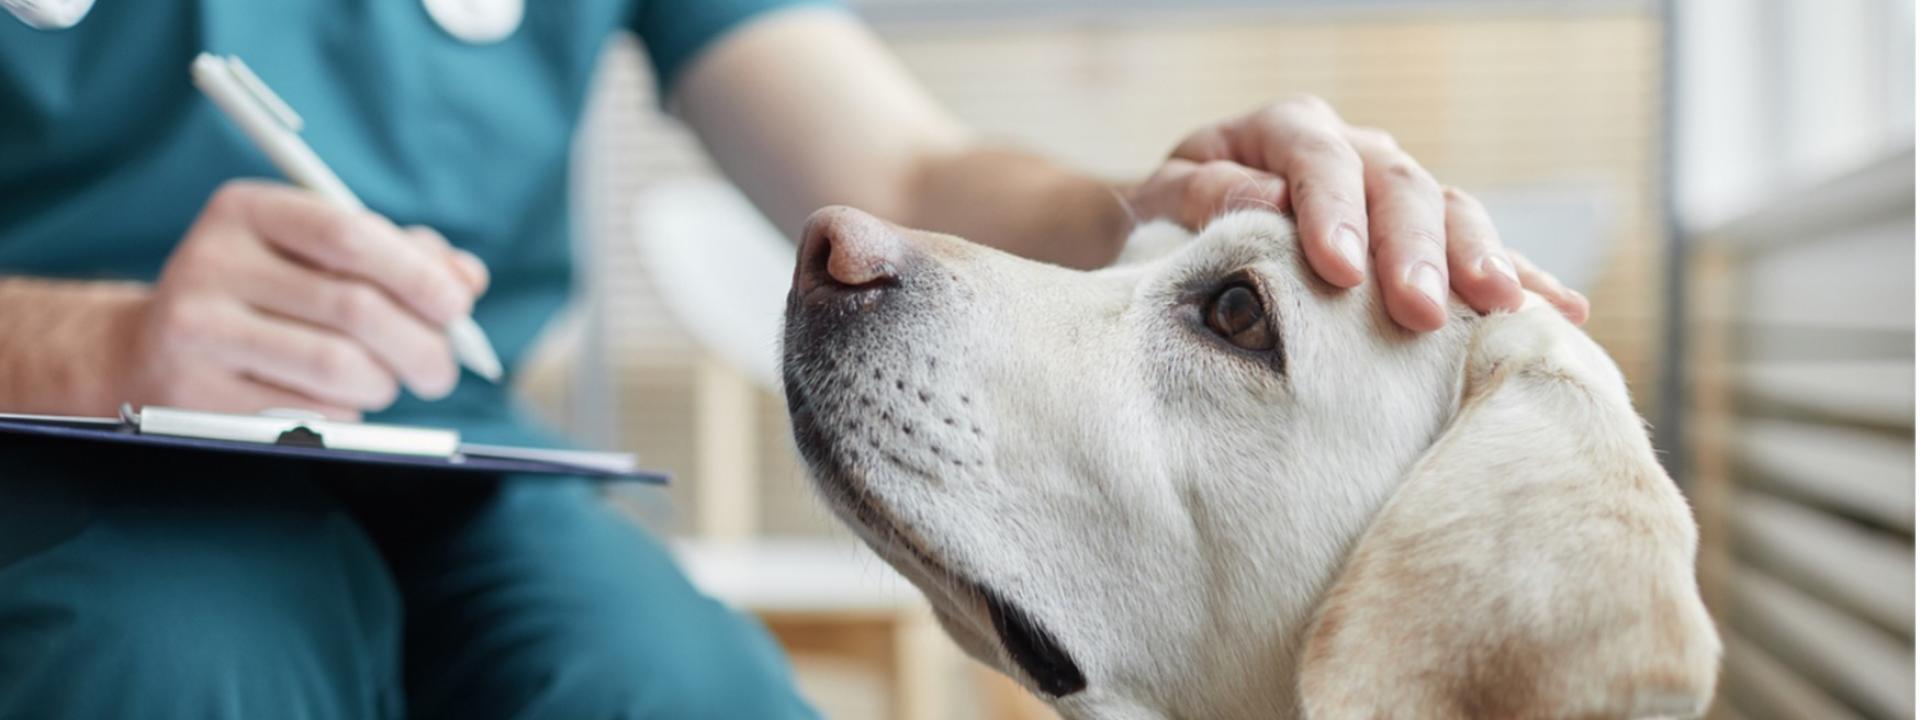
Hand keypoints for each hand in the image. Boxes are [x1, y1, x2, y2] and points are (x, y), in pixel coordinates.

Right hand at [115, 181, 488, 419]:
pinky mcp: (194, 394)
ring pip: (338, 367)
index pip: (349, 234)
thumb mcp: (317, 255)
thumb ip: (398, 257)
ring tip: (386, 382)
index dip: (417, 274)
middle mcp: (212, 261)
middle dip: (422, 346)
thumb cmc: (265, 295)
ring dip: (385, 383)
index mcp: (246, 210)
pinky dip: (345, 413)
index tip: (458, 308)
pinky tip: (335, 401)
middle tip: (442, 370)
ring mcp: (196, 330)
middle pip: (355, 308)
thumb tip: (467, 279)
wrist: (152, 350)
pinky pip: (308, 412)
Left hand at [1128, 96, 1587, 330]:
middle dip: (1415, 250)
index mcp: (1285, 130)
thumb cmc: (1167, 221)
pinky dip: (1523, 280)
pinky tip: (1564, 313)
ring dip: (1479, 261)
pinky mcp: (1422, 240)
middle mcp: (1353, 151)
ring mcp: (1395, 192)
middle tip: (1420, 310)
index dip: (1332, 211)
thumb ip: (1203, 197)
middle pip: (1399, 186)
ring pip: (1451, 212)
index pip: (1318, 159)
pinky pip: (1480, 252)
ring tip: (1502, 309)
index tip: (1338, 271)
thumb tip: (1263, 203)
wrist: (1177, 234)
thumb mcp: (1162, 204)